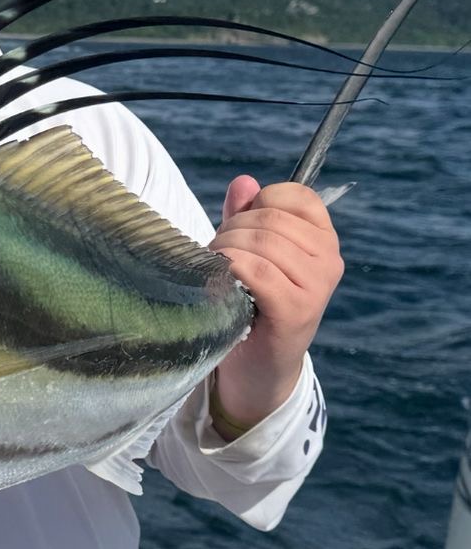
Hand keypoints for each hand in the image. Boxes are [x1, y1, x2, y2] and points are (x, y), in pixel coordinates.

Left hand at [209, 176, 342, 434]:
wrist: (260, 366)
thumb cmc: (253, 303)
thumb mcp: (250, 252)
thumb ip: (245, 215)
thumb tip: (244, 183)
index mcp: (324, 239)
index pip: (296, 195)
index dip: (258, 203)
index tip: (241, 226)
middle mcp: (329, 259)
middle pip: (269, 218)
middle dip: (231, 231)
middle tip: (218, 256)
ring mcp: (317, 285)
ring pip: (260, 242)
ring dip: (226, 251)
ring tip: (218, 271)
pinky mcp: (297, 309)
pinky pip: (256, 270)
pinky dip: (230, 270)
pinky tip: (221, 283)